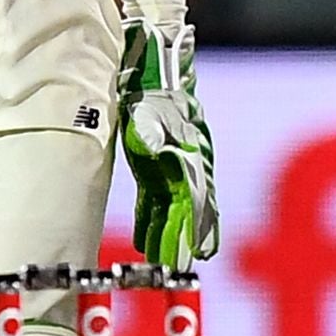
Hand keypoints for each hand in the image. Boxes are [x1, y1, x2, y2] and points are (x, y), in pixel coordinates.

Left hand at [117, 22, 219, 264]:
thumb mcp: (149, 113)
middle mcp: (188, 165)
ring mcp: (175, 165)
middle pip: (188, 211)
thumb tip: (151, 151)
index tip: (191, 256)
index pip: (193, 202)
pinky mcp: (158, 164)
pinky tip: (143, 238)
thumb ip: (151, 135)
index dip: (191, 230)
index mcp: (190, 156)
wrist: (155, 68)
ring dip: (168, 233)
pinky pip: (157, 198)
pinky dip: (153, 218)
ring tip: (161, 260)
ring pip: (173, 208)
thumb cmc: (153, 92)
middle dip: (183, 239)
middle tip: (176, 267)